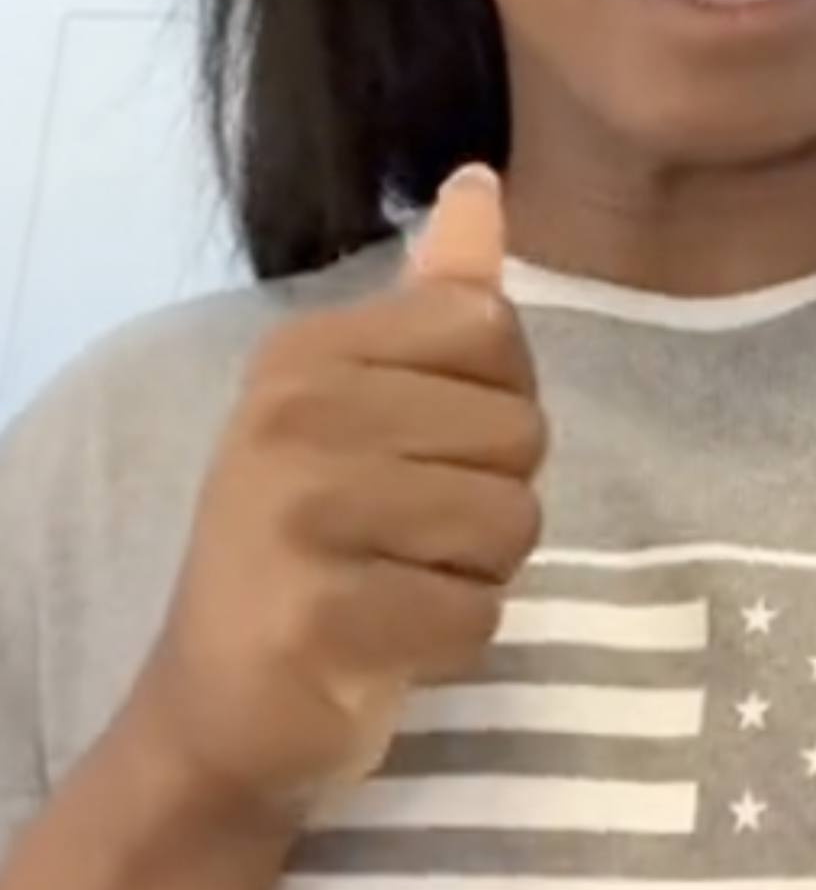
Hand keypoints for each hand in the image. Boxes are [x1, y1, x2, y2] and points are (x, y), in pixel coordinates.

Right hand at [124, 165, 546, 818]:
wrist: (223, 707)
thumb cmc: (321, 547)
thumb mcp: (366, 407)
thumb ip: (434, 299)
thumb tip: (481, 182)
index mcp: (306, 351)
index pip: (491, 330)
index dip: (494, 407)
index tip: (420, 454)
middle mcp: (290, 414)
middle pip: (518, 431)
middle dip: (490, 500)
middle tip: (403, 539)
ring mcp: (296, 513)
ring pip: (510, 522)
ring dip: (476, 573)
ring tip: (396, 583)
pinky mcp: (318, 615)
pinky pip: (477, 612)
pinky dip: (450, 642)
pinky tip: (383, 641)